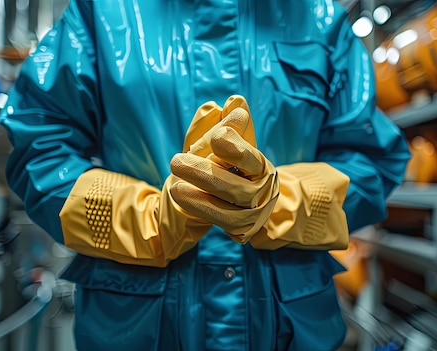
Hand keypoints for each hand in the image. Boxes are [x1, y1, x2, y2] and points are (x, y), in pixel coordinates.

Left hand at [168, 98, 278, 242]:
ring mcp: (252, 214)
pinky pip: (221, 223)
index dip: (235, 148)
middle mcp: (262, 191)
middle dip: (205, 173)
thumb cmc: (229, 166)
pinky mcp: (240, 231)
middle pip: (236, 187)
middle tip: (175, 161)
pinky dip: (201, 210)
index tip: (216, 136)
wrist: (242, 203)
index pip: (251, 158)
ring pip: (229, 210)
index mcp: (260, 166)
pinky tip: (181, 197)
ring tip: (174, 185)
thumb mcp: (224, 143)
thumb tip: (234, 102)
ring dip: (200, 197)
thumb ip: (225, 124)